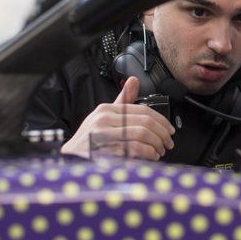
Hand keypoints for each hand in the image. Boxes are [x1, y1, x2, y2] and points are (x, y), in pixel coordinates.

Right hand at [60, 77, 175, 159]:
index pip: (142, 111)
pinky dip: (148, 154)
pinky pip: (134, 150)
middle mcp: (104, 120)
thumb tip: (134, 80)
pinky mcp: (106, 152)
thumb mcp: (104, 116)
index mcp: (106, 110)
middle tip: (168, 143)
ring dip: (156, 145)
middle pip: (145, 123)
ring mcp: (104, 136)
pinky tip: (150, 157)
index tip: (170, 130)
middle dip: (162, 134)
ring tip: (159, 151)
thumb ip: (122, 101)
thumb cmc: (89, 139)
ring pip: (142, 136)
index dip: (161, 121)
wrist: (70, 159)